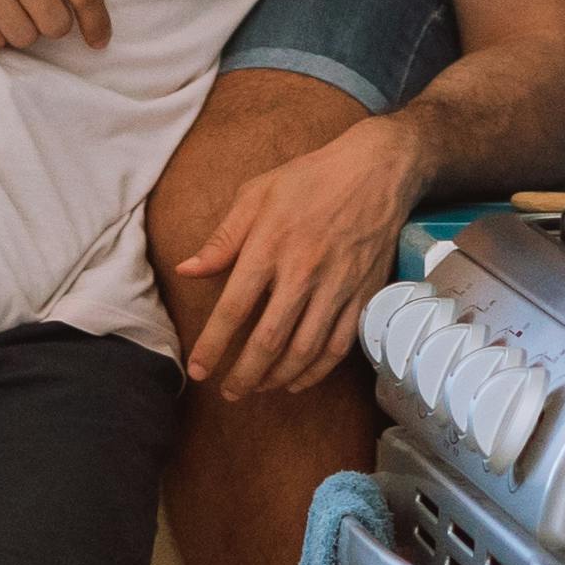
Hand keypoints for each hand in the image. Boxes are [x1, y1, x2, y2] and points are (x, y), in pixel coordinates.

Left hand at [176, 121, 417, 397]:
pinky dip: (316, 371)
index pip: (233, 309)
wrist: (377, 171)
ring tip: (258, 388)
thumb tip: (187, 270)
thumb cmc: (309, 179)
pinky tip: (298, 380)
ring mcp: (336, 287)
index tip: (199, 370)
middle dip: (245, 374)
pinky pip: (338, 345)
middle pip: (269, 340)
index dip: (213, 345)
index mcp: (269, 247)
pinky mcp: (362, 295)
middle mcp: (302, 273)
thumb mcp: (256, 194)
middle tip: (230, 393)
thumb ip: (222, 239)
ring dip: (278, 378)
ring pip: (304, 350)